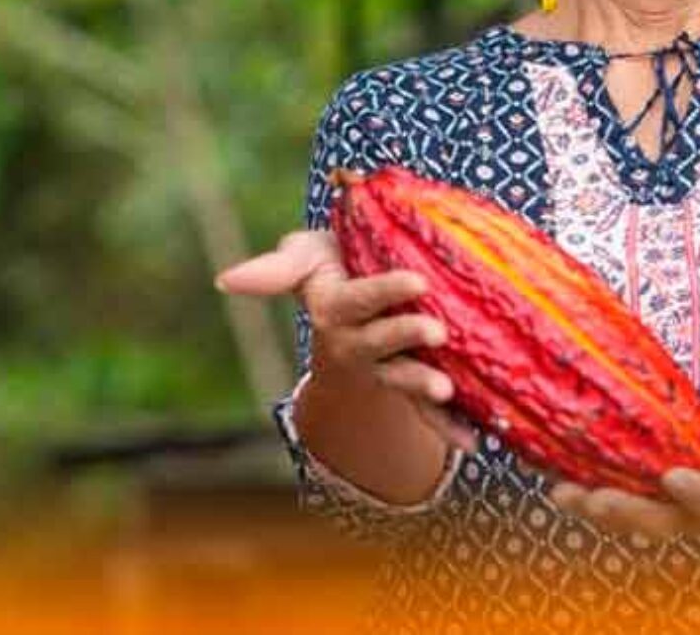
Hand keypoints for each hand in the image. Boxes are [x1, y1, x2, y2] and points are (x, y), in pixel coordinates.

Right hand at [215, 229, 477, 449]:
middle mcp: (356, 346)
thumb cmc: (331, 267)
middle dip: (406, 338)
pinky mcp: (410, 388)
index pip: (357, 302)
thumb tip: (223, 280)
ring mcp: (384, 370)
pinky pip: (427, 412)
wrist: (357, 294)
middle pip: (380, 346)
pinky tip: (475, 442)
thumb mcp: (305, 258)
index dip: (385, 292)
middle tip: (437, 331)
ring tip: (447, 391)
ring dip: (422, 390)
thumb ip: (276, 269)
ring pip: (401, 381)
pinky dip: (450, 427)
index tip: (417, 280)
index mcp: (334, 311)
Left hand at [547, 403, 699, 539]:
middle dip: (626, 510)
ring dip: (592, 506)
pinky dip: (581, 490)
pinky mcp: (635, 497)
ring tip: (562, 493)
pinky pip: (607, 499)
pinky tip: (552, 476)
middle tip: (598, 499)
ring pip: (625, 517)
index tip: (674, 476)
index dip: (694, 493)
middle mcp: (688, 517)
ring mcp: (659, 510)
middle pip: (658, 520)